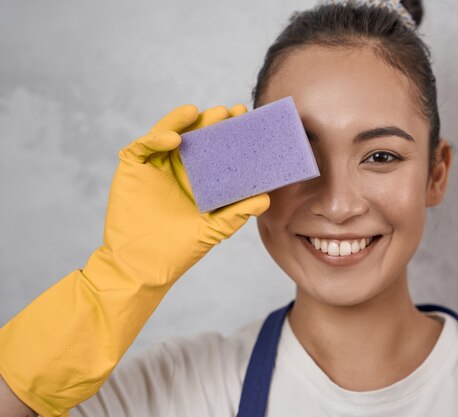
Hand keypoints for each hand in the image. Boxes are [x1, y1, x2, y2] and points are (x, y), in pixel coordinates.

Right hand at [89, 104, 268, 284]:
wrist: (144, 267)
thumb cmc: (179, 250)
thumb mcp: (213, 229)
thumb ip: (237, 213)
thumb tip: (266, 199)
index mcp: (199, 178)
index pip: (216, 149)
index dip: (230, 133)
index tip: (246, 119)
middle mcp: (178, 168)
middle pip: (195, 136)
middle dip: (212, 122)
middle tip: (230, 111)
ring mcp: (155, 166)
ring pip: (168, 133)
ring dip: (183, 121)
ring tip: (199, 113)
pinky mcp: (132, 168)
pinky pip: (142, 146)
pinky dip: (157, 138)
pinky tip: (174, 139)